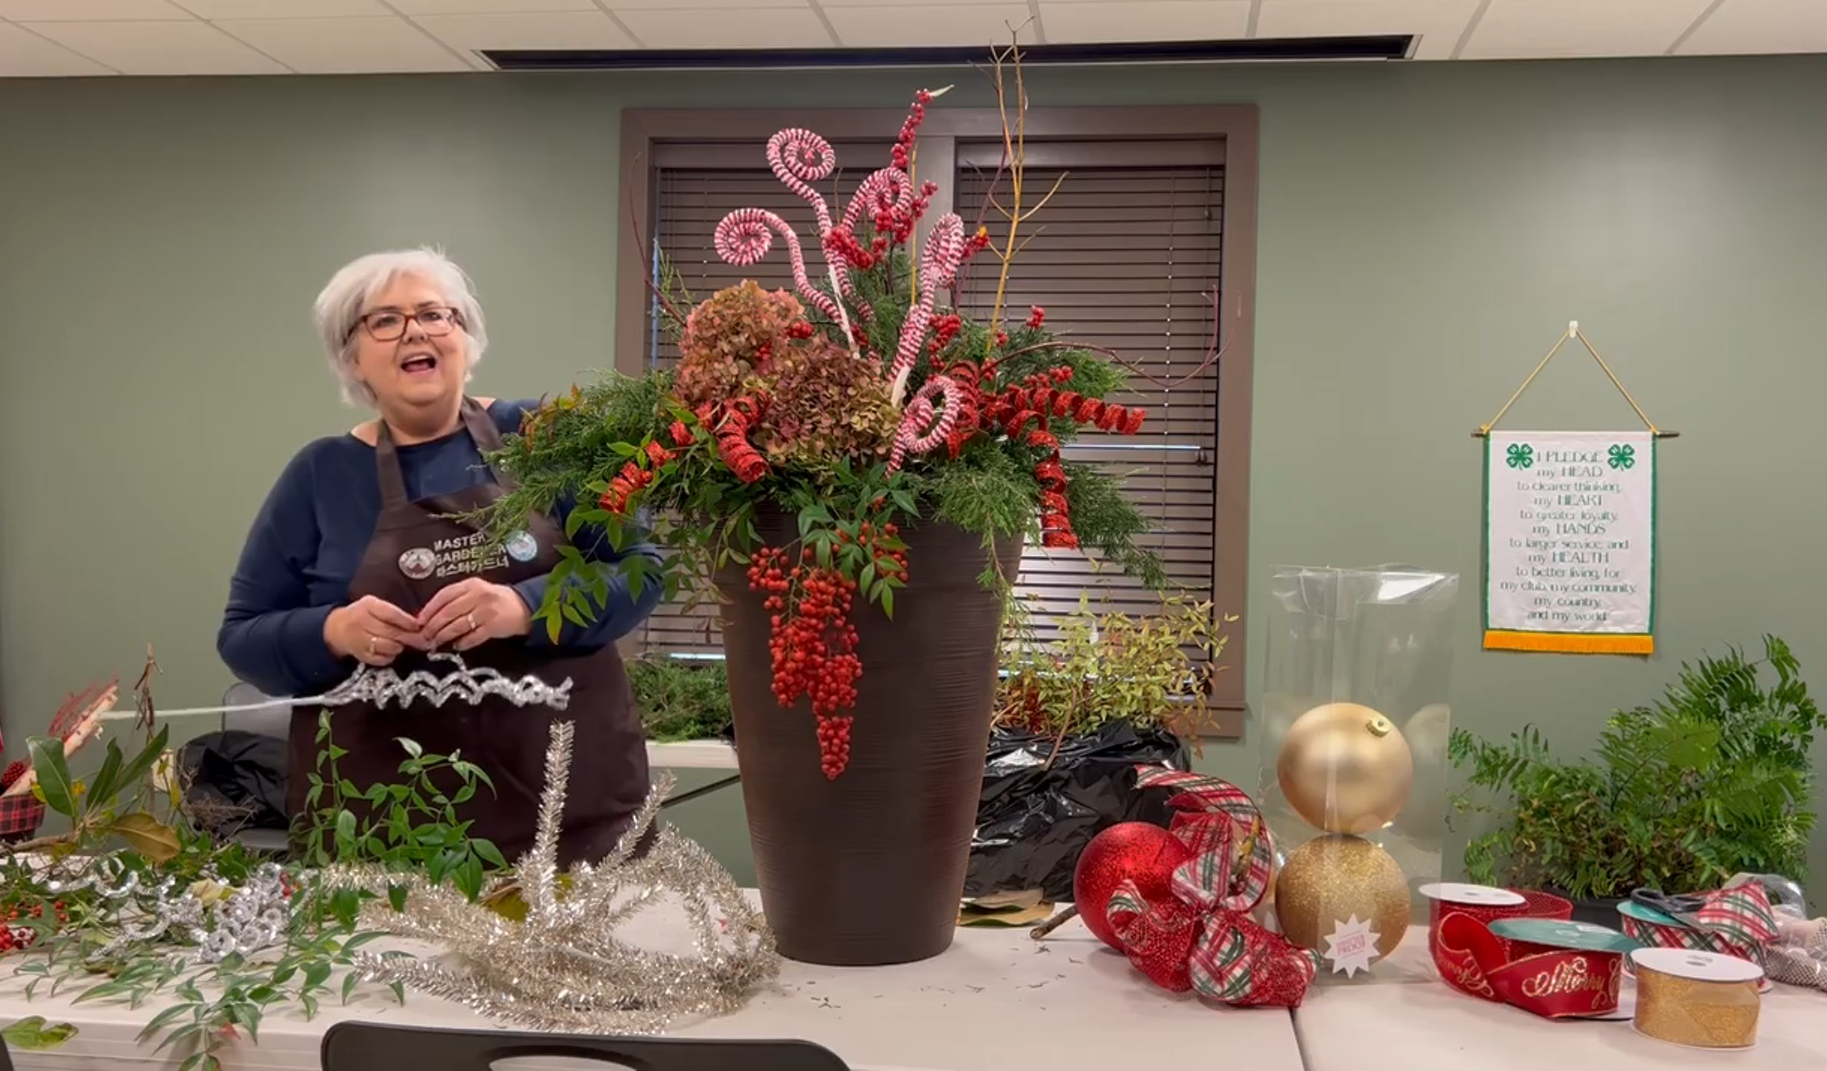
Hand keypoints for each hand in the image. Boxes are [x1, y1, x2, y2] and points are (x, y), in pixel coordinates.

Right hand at [324, 596, 426, 665]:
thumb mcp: (375, 606)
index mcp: (368, 605)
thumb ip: (394, 613)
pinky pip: (380, 659)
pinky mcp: (359, 654)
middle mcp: (361, 621)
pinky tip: (391, 652)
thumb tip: (418, 625)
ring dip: (399, 647)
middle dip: (410, 638)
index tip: (419, 626)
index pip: (391, 614)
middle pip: (391, 632)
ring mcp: (359, 639)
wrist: (337, 628)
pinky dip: (389, 657)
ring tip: (403, 645)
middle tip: (423, 641)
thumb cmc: (364, 615)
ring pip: (387, 646)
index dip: (407, 622)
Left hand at [416, 578, 531, 650]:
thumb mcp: (476, 591)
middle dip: (433, 626)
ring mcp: (487, 611)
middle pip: (448, 612)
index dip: (429, 609)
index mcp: (471, 585)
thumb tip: (430, 616)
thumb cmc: (494, 600)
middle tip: (424, 636)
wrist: (524, 606)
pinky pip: (473, 637)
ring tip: (436, 643)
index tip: (419, 621)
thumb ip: (456, 599)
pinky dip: (462, 643)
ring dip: (444, 636)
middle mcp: (478, 596)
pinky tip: (456, 646)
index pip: (444, 596)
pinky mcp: (494, 626)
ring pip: (458, 625)